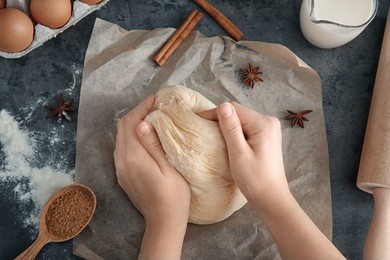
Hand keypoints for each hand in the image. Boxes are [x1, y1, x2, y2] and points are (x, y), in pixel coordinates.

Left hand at [114, 95, 189, 259]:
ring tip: (151, 117)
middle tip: (154, 106)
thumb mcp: (169, 168)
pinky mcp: (123, 175)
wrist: (164, 221)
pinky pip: (122, 148)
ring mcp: (120, 169)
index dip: (142, 108)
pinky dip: (131, 136)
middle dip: (136, 113)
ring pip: (121, 137)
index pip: (131, 123)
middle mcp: (121, 161)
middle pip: (122, 128)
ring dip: (133, 124)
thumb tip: (142, 123)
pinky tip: (145, 136)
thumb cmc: (173, 195)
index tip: (156, 99)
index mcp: (133, 157)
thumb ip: (153, 145)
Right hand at [199, 102, 288, 205]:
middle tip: (202, 127)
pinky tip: (226, 139)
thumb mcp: (239, 154)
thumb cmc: (254, 179)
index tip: (198, 120)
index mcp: (263, 124)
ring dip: (227, 124)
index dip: (214, 113)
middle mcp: (269, 121)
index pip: (234, 109)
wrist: (271, 197)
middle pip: (238, 112)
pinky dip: (235, 131)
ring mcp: (269, 128)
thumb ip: (231, 129)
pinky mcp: (267, 135)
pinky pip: (247, 127)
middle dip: (220, 118)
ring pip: (242, 119)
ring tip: (211, 133)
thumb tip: (223, 106)